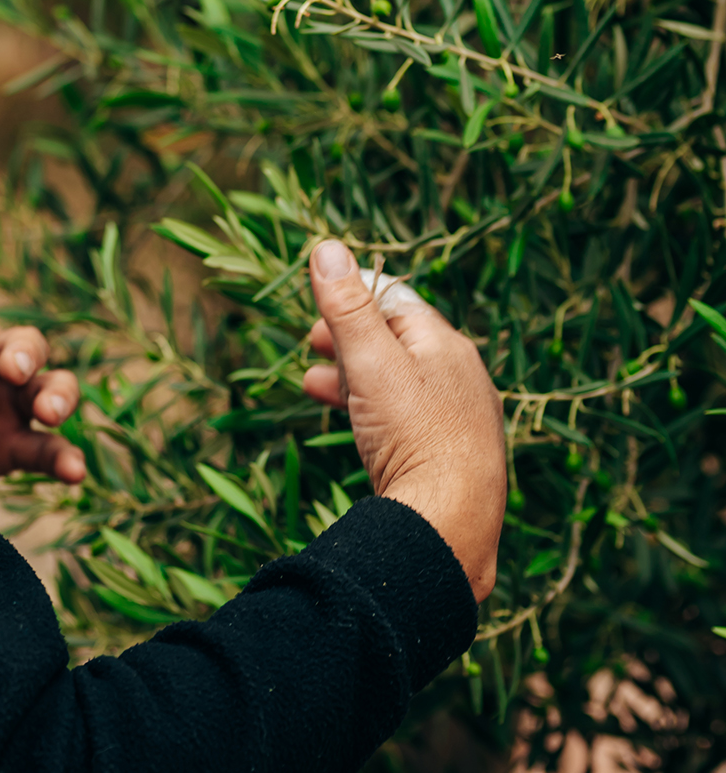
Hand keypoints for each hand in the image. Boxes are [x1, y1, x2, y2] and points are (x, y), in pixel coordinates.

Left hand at [0, 227, 84, 486]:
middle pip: (23, 342)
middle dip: (22, 352)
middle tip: (10, 368)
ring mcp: (8, 401)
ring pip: (48, 387)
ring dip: (58, 396)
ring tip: (50, 412)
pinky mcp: (14, 445)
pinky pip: (47, 449)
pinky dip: (65, 458)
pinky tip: (75, 472)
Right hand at [302, 239, 505, 600]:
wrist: (451, 524)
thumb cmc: (416, 436)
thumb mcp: (372, 362)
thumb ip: (348, 308)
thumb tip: (328, 248)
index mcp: (447, 346)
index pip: (397, 300)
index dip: (353, 294)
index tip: (318, 304)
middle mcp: (460, 377)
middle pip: (398, 341)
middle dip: (350, 336)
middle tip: (311, 341)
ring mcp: (457, 420)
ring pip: (399, 382)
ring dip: (353, 376)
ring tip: (313, 382)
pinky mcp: (447, 457)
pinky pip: (406, 419)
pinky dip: (371, 411)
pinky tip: (353, 427)